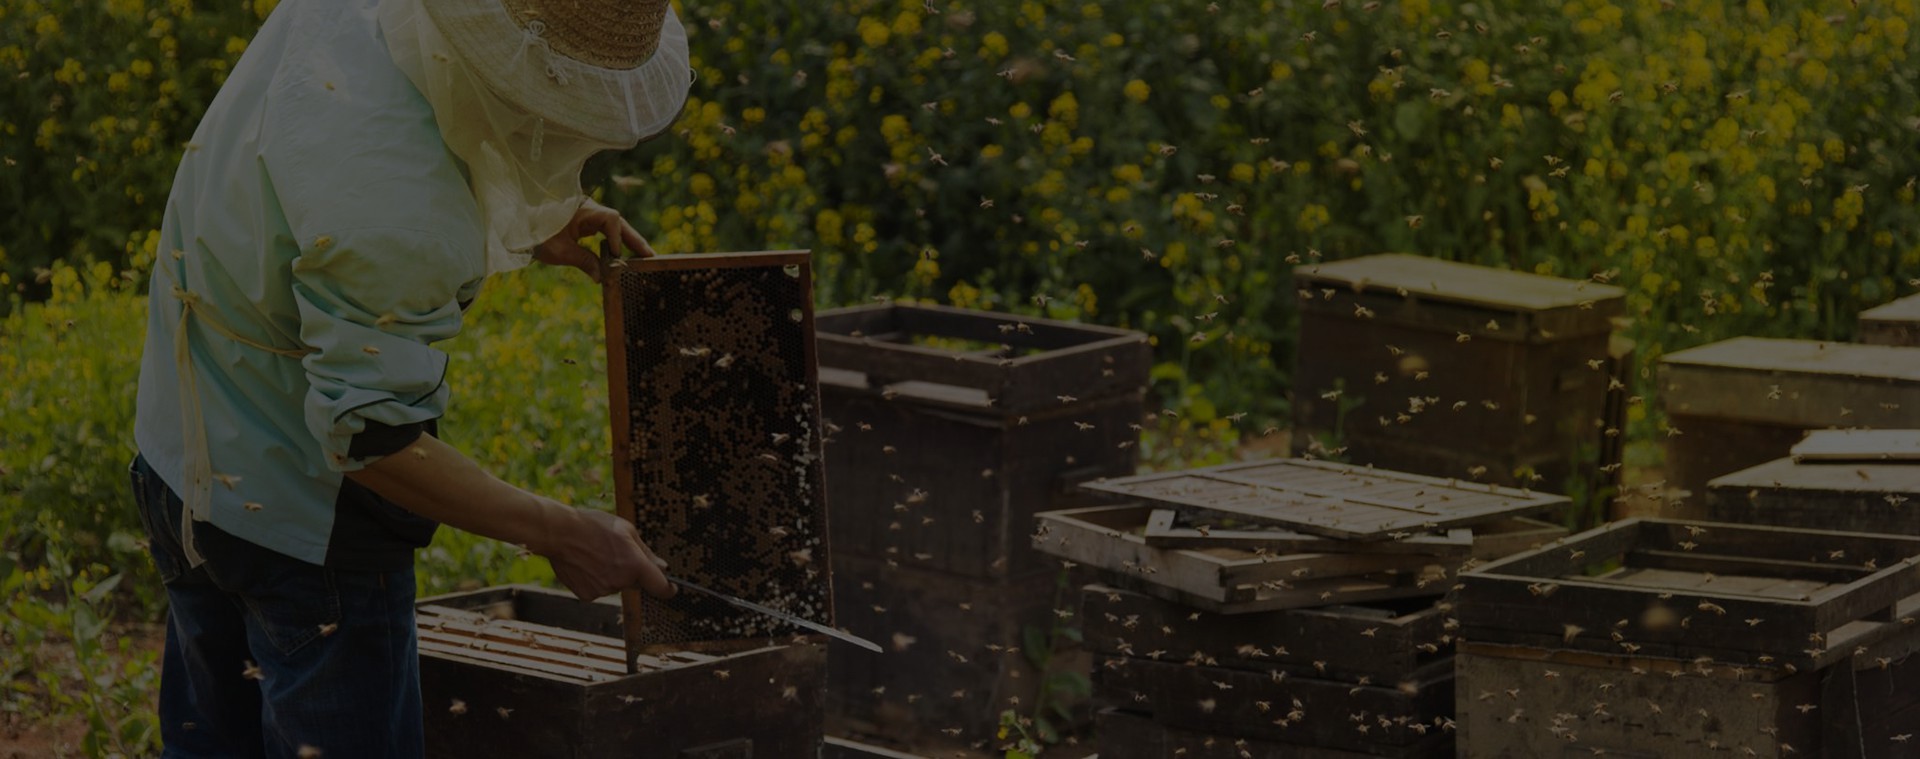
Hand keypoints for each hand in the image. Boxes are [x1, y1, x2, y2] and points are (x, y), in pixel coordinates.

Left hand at [533, 198, 655, 282]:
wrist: (520, 230)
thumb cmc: (536, 236)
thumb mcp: (560, 252)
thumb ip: (584, 262)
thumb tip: (602, 278)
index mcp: (583, 209)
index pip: (611, 219)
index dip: (618, 237)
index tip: (617, 256)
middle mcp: (589, 209)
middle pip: (619, 222)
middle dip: (634, 240)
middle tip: (651, 257)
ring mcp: (589, 216)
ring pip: (616, 227)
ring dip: (629, 242)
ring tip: (645, 259)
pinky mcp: (586, 224)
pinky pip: (607, 233)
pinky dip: (617, 244)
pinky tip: (626, 257)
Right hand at [539, 505, 675, 601]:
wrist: (559, 533)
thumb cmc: (595, 526)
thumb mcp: (627, 530)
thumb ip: (646, 552)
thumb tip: (663, 568)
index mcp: (635, 565)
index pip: (660, 587)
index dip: (668, 589)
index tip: (671, 587)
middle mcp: (621, 582)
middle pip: (635, 583)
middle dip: (632, 572)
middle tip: (616, 552)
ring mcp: (603, 591)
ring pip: (615, 585)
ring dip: (611, 574)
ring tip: (595, 554)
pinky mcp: (587, 596)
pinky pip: (598, 589)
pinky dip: (595, 580)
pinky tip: (585, 564)